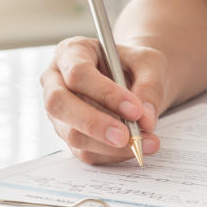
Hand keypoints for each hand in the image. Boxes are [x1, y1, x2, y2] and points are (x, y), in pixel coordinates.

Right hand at [41, 37, 164, 163]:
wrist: (135, 79)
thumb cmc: (136, 65)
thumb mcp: (150, 63)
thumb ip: (150, 86)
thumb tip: (144, 119)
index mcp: (72, 52)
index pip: (78, 73)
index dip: (105, 93)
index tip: (135, 109)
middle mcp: (56, 81)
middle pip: (59, 104)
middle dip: (94, 124)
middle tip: (127, 136)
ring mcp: (60, 111)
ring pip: (71, 134)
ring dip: (109, 145)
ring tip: (144, 143)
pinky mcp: (69, 134)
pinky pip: (86, 151)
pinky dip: (113, 154)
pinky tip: (136, 148)